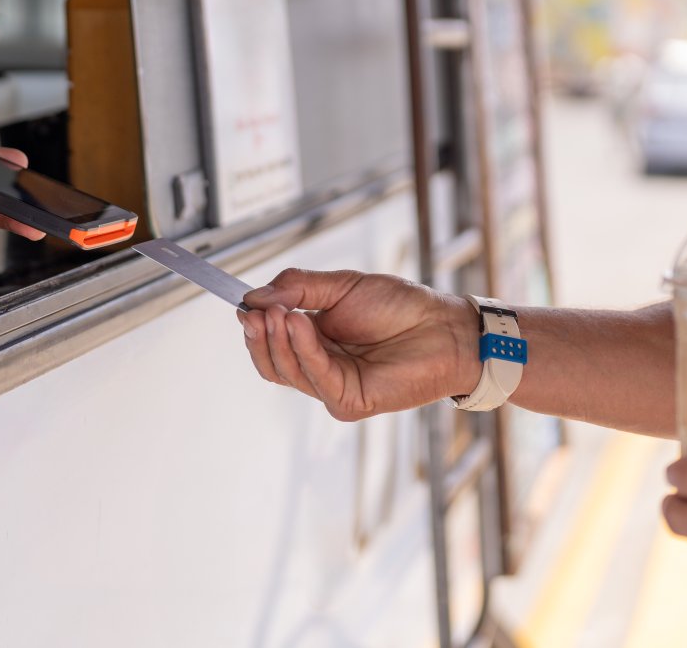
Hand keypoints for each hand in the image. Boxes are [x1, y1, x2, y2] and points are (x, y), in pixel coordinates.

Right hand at [238, 269, 479, 420]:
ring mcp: (333, 387)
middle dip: (260, 337)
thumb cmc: (401, 306)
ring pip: (288, 372)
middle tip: (257, 312)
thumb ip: (299, 288)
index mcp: (315, 340)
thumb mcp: (342, 286)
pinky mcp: (349, 400)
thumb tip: (255, 297)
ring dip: (280, 341)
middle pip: (272, 363)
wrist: (443, 326)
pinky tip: (300, 324)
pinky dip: (305, 350)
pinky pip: (317, 377)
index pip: (271, 342)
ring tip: (279, 314)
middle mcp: (320, 367)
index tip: (243, 305)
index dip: (254, 326)